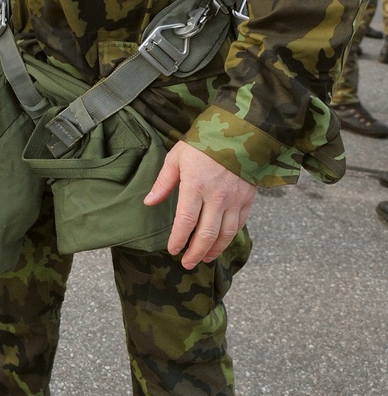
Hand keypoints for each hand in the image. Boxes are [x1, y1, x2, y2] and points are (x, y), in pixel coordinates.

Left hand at [144, 140, 255, 269]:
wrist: (240, 131)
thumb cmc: (204, 143)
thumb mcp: (177, 157)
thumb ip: (164, 182)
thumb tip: (149, 202)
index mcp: (196, 185)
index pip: (186, 220)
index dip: (178, 239)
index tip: (172, 250)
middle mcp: (217, 196)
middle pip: (206, 234)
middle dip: (195, 252)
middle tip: (187, 263)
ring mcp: (234, 199)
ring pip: (225, 234)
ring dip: (213, 250)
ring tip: (203, 259)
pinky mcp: (247, 199)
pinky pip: (239, 225)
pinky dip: (229, 238)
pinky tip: (220, 243)